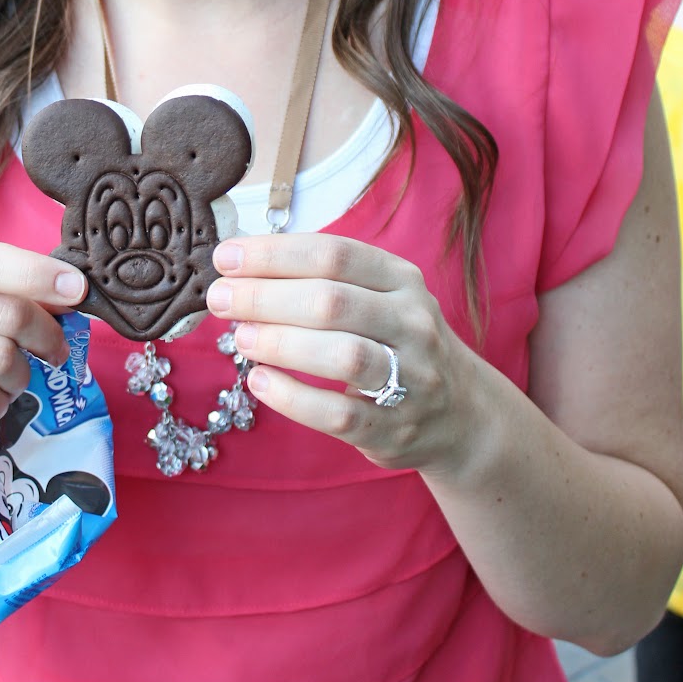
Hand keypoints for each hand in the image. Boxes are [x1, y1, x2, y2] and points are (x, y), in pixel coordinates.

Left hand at [205, 234, 469, 473]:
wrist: (461, 414)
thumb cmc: (395, 342)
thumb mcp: (378, 297)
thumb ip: (322, 281)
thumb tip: (240, 269)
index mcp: (401, 279)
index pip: (333, 254)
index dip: (274, 254)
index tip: (226, 258)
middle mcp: (411, 323)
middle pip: (332, 301)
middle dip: (266, 297)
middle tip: (220, 299)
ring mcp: (410, 377)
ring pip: (343, 356)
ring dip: (282, 344)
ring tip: (241, 338)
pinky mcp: (395, 427)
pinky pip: (340, 414)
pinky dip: (293, 398)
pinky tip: (260, 382)